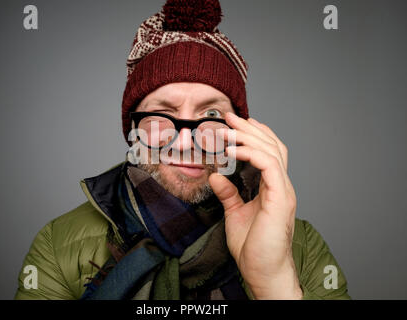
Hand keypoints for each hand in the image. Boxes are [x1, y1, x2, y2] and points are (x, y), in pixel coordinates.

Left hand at [209, 112, 302, 299]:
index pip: (268, 152)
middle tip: (229, 117)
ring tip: (229, 128)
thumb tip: (216, 175)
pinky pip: (269, 165)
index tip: (233, 125)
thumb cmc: (253, 247)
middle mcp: (281, 185)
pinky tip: (234, 149)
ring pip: (271, 150)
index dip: (253, 135)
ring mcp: (283, 190)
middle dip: (249, 129)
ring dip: (249, 136)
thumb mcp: (235, 213)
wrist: (263, 271)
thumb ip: (229, 193)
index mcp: (272, 187)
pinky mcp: (280, 199)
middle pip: (271, 145)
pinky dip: (252, 153)